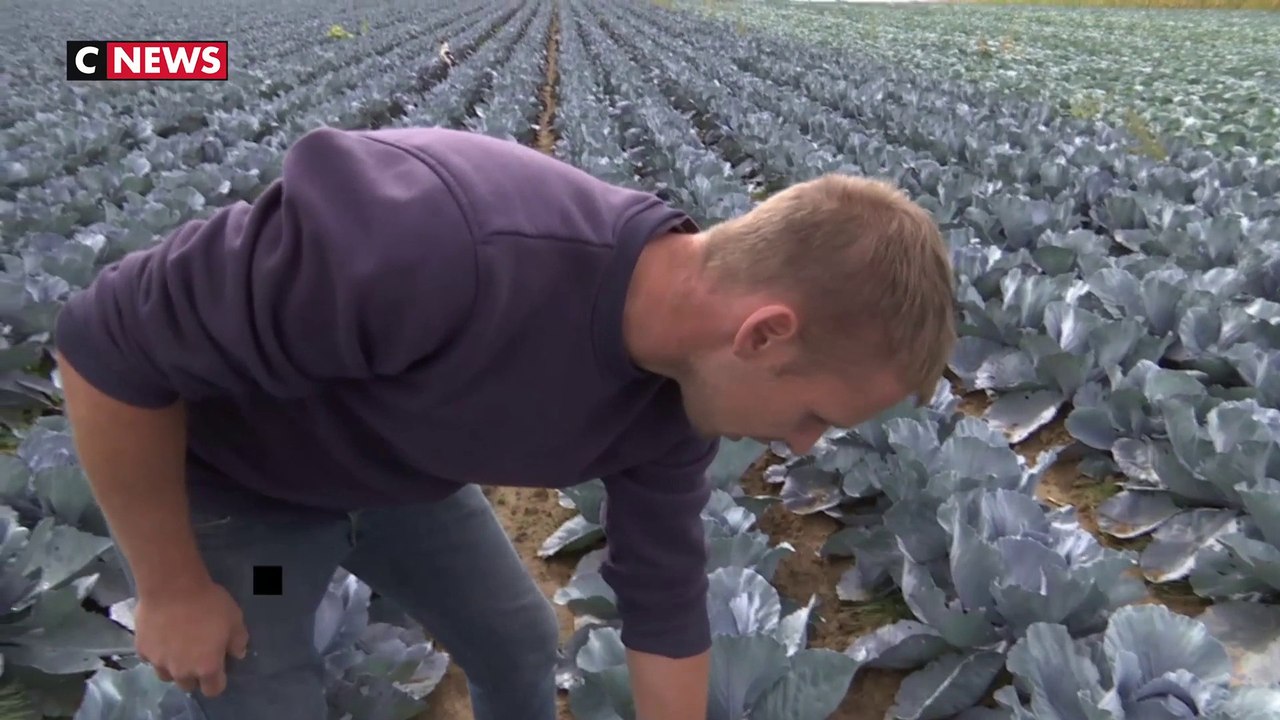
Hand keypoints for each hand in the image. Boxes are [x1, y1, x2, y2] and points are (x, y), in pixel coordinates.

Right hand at [133, 581, 249, 696]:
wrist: (172, 588)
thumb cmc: (208, 604)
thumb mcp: (235, 619)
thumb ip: (238, 641)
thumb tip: (237, 654)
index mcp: (207, 667)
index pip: (213, 689)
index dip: (217, 681)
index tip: (218, 667)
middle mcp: (181, 671)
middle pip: (188, 685)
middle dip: (194, 675)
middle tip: (197, 654)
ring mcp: (159, 662)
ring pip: (167, 675)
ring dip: (174, 666)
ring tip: (177, 647)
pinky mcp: (142, 650)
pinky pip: (150, 658)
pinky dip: (157, 651)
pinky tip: (161, 636)